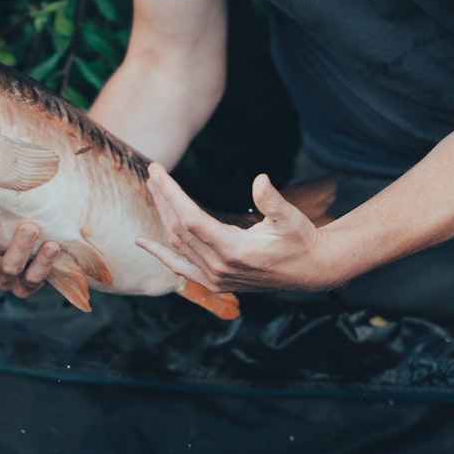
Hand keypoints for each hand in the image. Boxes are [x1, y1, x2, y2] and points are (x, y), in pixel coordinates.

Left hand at [136, 163, 338, 292]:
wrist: (309, 271)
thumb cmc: (301, 240)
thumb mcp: (292, 218)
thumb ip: (273, 201)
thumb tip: (260, 179)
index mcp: (233, 250)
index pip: (189, 218)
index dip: (170, 193)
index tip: (157, 172)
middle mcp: (218, 267)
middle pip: (178, 228)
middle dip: (163, 198)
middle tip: (152, 173)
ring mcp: (215, 278)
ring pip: (178, 243)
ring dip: (163, 216)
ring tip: (153, 191)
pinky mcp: (215, 282)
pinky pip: (180, 267)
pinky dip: (161, 254)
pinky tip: (143, 242)